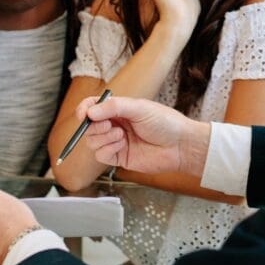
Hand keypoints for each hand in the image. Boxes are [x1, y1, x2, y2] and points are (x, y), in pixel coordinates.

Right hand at [76, 95, 209, 176]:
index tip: (84, 114)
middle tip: (108, 125)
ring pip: (92, 141)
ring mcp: (116, 142)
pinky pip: (101, 155)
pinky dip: (107, 149)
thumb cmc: (165, 122)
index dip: (84, 110)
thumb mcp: (139, 108)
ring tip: (121, 135)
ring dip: (103, 137)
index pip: (92, 107)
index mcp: (119, 109)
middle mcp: (115, 125)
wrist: (180, 145)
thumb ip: (114, 107)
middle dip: (94, 126)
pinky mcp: (120, 158)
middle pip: (89, 126)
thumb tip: (90, 112)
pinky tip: (121, 145)